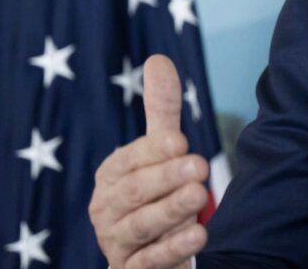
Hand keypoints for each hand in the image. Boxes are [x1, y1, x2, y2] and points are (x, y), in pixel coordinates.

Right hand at [89, 55, 209, 268]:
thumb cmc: (156, 192)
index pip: (129, 160)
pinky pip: (150, 261)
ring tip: (199, 196)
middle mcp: (107, 209)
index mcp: (111, 176)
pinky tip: (199, 235)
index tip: (181, 140)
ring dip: (170, 210)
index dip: (153, 150)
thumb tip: (158, 58)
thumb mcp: (161, 152)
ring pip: (140, 226)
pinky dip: (173, 248)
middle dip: (165, 178)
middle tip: (199, 166)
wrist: (155, 251)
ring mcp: (118, 242)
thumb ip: (161, 112)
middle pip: (133, 193)